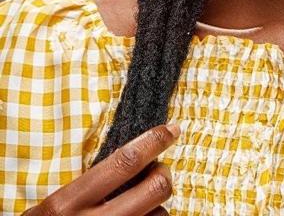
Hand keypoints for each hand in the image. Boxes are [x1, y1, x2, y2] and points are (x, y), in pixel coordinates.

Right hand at [21, 122, 180, 214]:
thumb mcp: (57, 204)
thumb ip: (89, 183)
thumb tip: (132, 157)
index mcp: (70, 201)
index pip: (124, 162)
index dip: (154, 142)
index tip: (172, 130)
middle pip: (154, 188)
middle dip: (163, 174)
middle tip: (158, 170)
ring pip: (161, 215)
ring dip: (159, 205)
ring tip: (143, 202)